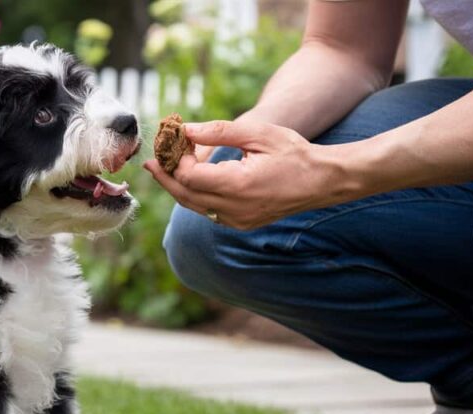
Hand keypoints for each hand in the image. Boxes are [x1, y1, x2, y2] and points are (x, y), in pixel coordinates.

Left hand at [144, 121, 352, 229]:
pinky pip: (208, 212)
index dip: (177, 160)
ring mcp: (237, 220)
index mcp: (239, 184)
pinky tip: (191, 181)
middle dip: (166, 177)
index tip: (177, 141)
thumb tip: (185, 129)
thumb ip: (218, 131)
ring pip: (194, 206)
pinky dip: (195, 197)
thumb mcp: (257, 133)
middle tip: (150, 161)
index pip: (190, 176)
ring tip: (163, 169)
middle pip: (185, 195)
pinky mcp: (241, 224)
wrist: (322, 181)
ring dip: (177, 187)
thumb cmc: (293, 151)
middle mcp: (235, 208)